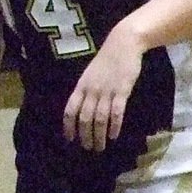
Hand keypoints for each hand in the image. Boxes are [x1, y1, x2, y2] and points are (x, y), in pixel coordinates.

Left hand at [63, 26, 143, 150]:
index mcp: (81, 87)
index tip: (69, 139)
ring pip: (99, 119)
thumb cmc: (106, 60)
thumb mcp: (89, 75)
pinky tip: (114, 136)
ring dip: (99, 135)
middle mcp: (91, 91)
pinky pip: (116, 112)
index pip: (70, 110)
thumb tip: (81, 110)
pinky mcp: (122, 91)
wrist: (122, 44)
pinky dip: (114, 126)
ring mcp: (106, 91)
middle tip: (88, 148)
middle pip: (84, 118)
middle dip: (85, 136)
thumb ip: (85, 91)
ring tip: (100, 147)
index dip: (68, 127)